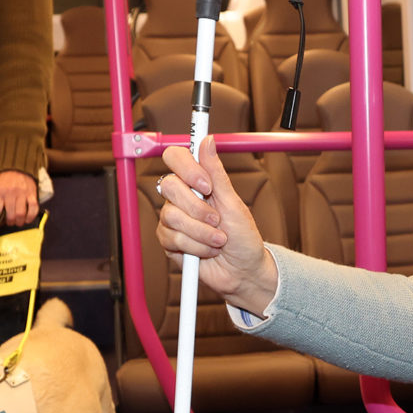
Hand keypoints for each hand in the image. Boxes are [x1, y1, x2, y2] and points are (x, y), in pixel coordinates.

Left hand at [0, 170, 39, 224]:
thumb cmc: (6, 182)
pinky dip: (30, 217)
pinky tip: (27, 218)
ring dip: (19, 222)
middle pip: (10, 216)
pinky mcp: (32, 194)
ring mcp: (22, 193)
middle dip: (10, 222)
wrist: (17, 168)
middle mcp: (10, 193)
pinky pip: (33, 209)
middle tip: (10, 221)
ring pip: (21, 214)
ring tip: (18, 221)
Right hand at [156, 138, 276, 313]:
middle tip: (217, 221)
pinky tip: (207, 251)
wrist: (242, 271)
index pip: (175, 158)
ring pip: (172, 216)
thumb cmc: (243, 238)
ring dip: (201, 232)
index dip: (187, 169)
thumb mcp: (234, 203)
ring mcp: (173, 219)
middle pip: (169, 186)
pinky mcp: (169, 241)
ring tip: (218, 240)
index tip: (207, 185)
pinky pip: (172, 238)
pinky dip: (195, 247)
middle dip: (198, 208)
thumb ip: (217, 172)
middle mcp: (182, 198)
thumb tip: (207, 140)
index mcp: (198, 182)